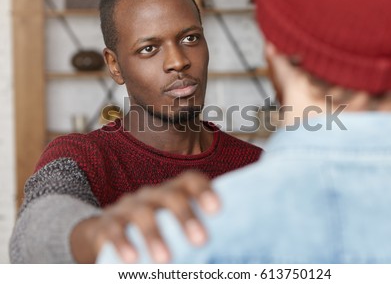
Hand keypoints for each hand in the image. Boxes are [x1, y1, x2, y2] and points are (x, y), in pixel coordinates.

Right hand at [70, 170, 219, 262]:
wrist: (106, 232)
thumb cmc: (155, 231)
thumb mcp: (173, 227)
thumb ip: (194, 231)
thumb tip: (234, 251)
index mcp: (172, 192)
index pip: (190, 181)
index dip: (204, 191)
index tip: (217, 210)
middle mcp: (152, 195)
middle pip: (170, 196)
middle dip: (185, 217)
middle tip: (201, 241)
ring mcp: (127, 207)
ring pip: (142, 214)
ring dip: (154, 236)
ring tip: (165, 260)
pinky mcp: (105, 224)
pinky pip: (113, 230)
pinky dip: (122, 244)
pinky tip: (132, 261)